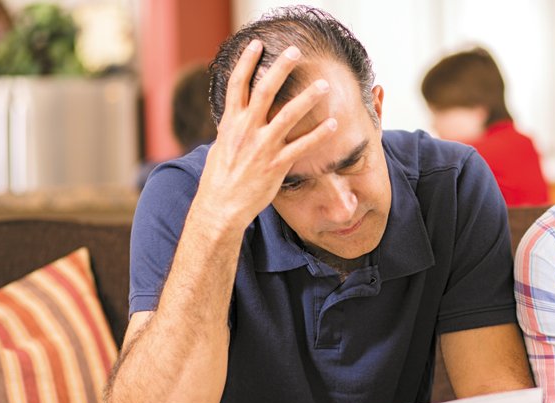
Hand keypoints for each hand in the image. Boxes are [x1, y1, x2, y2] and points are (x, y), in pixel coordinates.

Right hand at [194, 40, 337, 231]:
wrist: (220, 206)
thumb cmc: (220, 177)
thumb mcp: (222, 146)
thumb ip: (233, 127)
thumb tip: (237, 113)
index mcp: (230, 122)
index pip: (237, 84)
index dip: (247, 62)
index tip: (257, 44)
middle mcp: (246, 130)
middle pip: (265, 91)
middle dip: (280, 68)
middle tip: (296, 52)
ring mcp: (262, 146)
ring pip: (288, 115)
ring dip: (307, 98)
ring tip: (324, 85)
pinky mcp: (276, 164)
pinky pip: (302, 146)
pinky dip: (319, 135)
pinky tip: (333, 124)